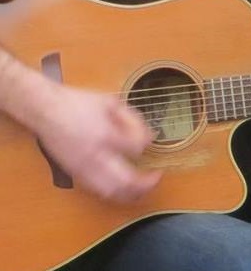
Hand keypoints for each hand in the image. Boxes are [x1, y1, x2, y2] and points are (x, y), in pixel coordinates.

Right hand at [34, 84, 161, 202]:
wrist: (46, 111)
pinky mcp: (75, 174)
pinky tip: (124, 187)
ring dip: (132, 194)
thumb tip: (150, 137)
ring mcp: (84, 169)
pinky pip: (98, 191)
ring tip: (144, 187)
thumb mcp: (111, 102)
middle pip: (126, 181)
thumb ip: (133, 119)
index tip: (151, 142)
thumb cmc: (79, 103)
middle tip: (157, 177)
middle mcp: (95, 156)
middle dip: (146, 183)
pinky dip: (115, 193)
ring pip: (112, 192)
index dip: (148, 146)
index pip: (136, 149)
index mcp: (106, 135)